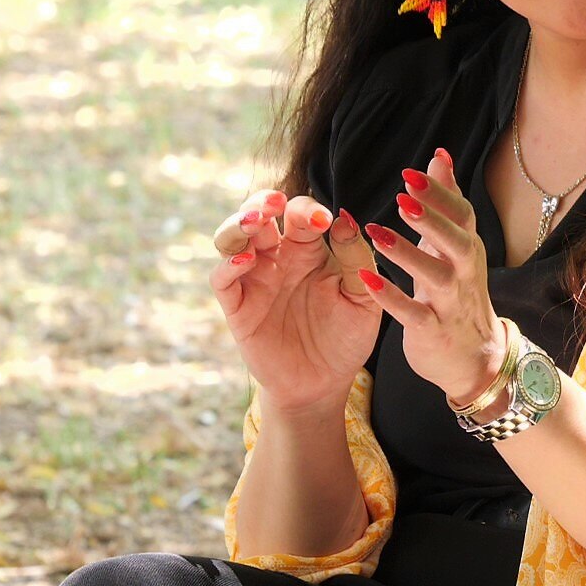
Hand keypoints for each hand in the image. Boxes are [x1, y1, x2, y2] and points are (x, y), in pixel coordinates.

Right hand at [211, 191, 380, 415]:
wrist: (324, 383)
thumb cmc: (346, 336)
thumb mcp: (362, 297)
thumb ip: (357, 259)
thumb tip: (347, 218)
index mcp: (309, 249)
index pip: (300, 214)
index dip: (308, 210)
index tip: (325, 220)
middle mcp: (278, 258)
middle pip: (259, 214)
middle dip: (263, 202)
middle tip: (276, 201)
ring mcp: (254, 280)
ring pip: (232, 238)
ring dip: (239, 223)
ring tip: (256, 220)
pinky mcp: (238, 307)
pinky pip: (222, 279)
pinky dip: (228, 266)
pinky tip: (246, 261)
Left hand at [357, 150, 504, 404]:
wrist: (474, 356)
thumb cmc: (458, 291)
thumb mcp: (455, 245)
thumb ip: (446, 202)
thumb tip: (439, 156)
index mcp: (467, 248)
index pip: (462, 214)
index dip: (440, 193)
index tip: (413, 171)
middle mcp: (465, 272)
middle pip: (457, 241)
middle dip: (433, 218)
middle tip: (401, 197)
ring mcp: (451, 303)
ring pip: (436, 276)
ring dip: (408, 254)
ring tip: (376, 233)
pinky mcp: (434, 331)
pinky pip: (414, 315)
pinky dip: (392, 299)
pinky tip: (368, 281)